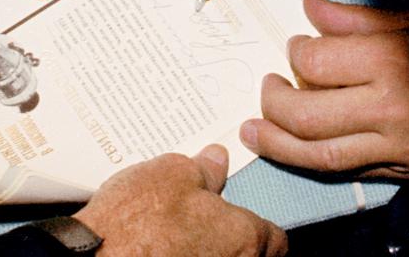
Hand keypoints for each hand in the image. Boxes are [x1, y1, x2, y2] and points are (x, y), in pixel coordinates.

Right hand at [74, 145, 287, 256]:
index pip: (275, 238)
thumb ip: (203, 168)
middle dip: (230, 237)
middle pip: (248, 254)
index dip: (260, 224)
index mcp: (243, 235)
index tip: (247, 217)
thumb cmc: (134, 222)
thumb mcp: (170, 173)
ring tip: (177, 233)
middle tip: (205, 219)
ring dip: (205, 250)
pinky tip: (160, 247)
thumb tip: (216, 161)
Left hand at [240, 0, 408, 179]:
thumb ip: (357, 19)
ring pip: (320, 156)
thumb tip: (310, 8)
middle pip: (307, 116)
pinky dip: (314, 162)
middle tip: (266, 85)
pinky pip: (349, 172)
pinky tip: (294, 149)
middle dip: (273, 101)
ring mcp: (403, 150)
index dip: (297, 51)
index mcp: (395, 62)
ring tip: (254, 131)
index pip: (316, 62)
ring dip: (277, 144)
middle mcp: (395, 111)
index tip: (296, 45)